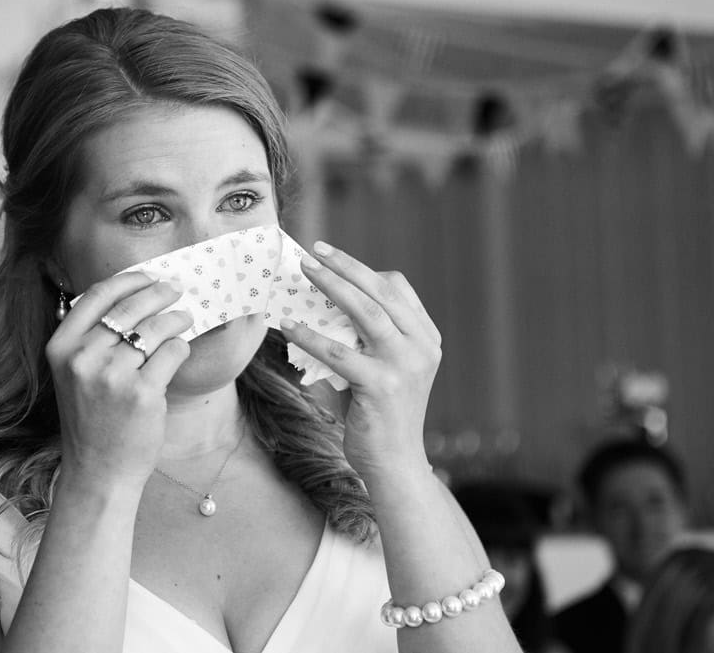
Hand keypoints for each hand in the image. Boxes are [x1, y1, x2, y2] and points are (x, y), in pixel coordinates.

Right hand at [47, 273, 192, 495]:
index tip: (147, 277)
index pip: (97, 296)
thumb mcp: (74, 374)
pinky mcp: (142, 393)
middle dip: (158, 293)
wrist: (98, 471)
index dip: (127, 281)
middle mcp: (83, 358)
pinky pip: (171, 352)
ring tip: (184, 318)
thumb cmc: (91, 419)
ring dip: (175, 318)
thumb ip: (91, 338)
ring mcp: (112, 376)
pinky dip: (180, 346)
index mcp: (61, 348)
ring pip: (154, 327)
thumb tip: (132, 296)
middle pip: (129, 308)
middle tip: (174, 290)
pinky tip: (180, 348)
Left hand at [283, 242, 440, 482]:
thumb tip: (318, 302)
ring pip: (365, 311)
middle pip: (382, 290)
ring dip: (331, 285)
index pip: (398, 288)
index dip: (364, 270)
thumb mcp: (380, 365)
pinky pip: (338, 351)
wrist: (395, 463)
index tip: (333, 258)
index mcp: (425, 337)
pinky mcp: (382, 386)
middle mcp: (422, 346)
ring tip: (305, 270)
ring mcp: (405, 365)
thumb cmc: (378, 412)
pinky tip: (288, 326)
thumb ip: (363, 336)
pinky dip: (309, 336)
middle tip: (316, 249)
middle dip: (346, 265)